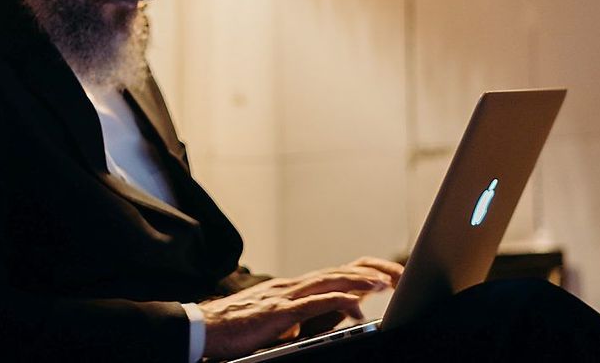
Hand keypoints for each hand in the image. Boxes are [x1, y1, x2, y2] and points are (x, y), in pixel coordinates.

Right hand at [199, 257, 402, 359]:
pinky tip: (355, 300)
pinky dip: (337, 299)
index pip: (333, 273)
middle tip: (396, 274)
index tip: (385, 275)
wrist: (203, 329)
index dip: (360, 272)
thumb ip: (299, 317)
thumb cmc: (234, 328)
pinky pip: (313, 302)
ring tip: (385, 282)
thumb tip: (324, 318)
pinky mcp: (278, 312)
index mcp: (291, 288)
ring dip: (359, 280)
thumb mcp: (274, 321)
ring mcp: (285, 296)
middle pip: (338, 271)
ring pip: (329, 280)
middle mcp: (291, 286)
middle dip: (370, 271)